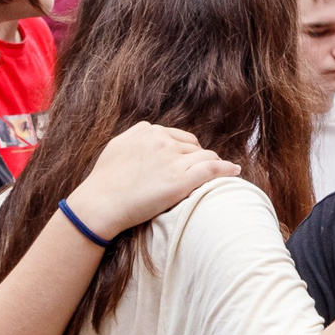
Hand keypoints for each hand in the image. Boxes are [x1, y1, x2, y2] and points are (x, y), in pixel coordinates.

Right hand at [65, 123, 240, 236]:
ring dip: (212, 165)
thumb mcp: (118, 148)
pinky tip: (234, 172)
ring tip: (221, 174)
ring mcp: (173, 159)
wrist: (100, 204)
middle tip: (201, 173)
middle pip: (193, 147)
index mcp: (148, 131)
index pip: (179, 137)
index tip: (189, 162)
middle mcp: (163, 141)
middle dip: (197, 159)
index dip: (186, 151)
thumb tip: (149, 133)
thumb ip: (137, 139)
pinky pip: (213, 169)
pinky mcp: (182, 179)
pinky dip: (227, 169)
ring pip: (205, 157)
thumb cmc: (104, 182)